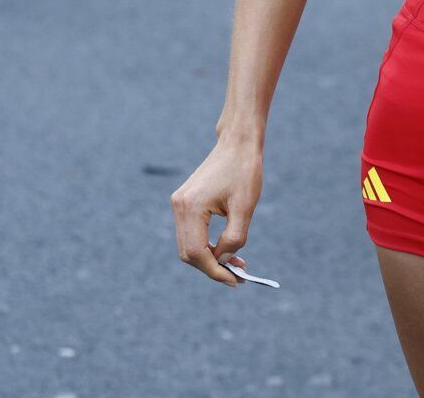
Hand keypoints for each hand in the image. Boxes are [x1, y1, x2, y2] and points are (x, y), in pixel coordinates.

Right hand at [170, 137, 262, 287]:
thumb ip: (234, 238)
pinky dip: (206, 244)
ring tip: (236, 262)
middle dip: (212, 267)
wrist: (237, 142)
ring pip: (188, 245)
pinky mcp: (185, 202)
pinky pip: (191, 232)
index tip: (236, 281)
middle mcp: (179, 206)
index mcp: (190, 207)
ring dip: (209, 257)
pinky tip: (225, 249)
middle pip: (188, 253)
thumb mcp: (245, 207)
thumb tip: (223, 261)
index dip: (215, 271)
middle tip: (238, 275)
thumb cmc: (244, 171)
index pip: (196, 253)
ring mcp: (179, 204)